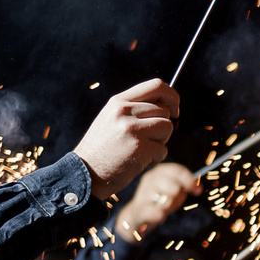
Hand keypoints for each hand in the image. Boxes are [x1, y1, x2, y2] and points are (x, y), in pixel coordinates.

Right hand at [73, 79, 180, 199]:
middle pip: (165, 111)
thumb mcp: (112, 119)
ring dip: (160, 142)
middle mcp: (124, 111)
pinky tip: (137, 161)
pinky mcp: (140, 148)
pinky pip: (163, 150)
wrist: (85, 173)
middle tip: (145, 140)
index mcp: (119, 101)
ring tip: (141, 150)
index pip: (157, 86)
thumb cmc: (103, 148)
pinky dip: (155, 158)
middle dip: (162, 127)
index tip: (174, 110)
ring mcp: (132, 129)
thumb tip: (168, 105)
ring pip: (167, 128)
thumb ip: (135, 109)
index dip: (172, 96)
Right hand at [114, 160, 198, 241]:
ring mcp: (143, 193)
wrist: (137, 216)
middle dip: (177, 196)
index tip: (197, 190)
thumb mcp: (172, 190)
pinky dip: (160, 215)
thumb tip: (198, 187)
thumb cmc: (159, 200)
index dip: (189, 180)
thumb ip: (184, 186)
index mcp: (159, 172)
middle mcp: (150, 179)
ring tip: (163, 207)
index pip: (176, 170)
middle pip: (173, 186)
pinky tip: (158, 215)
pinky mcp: (140, 208)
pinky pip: (157, 212)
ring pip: (166, 200)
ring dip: (169, 206)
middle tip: (173, 202)